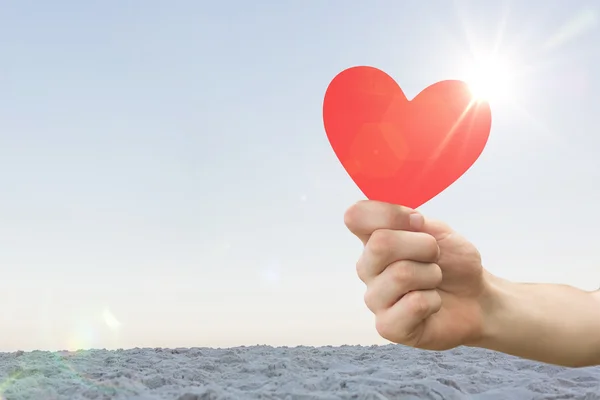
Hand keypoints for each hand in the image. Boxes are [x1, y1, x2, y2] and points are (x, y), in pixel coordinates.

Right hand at [344, 200, 489, 349]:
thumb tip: (402, 215)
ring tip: (434, 281)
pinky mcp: (387, 327)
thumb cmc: (452, 262)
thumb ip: (409, 218)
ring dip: (431, 275)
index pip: (355, 216)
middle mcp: (367, 268)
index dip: (390, 213)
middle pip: (380, 244)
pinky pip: (413, 304)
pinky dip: (433, 301)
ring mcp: (374, 298)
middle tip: (434, 256)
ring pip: (401, 274)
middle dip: (423, 246)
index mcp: (371, 239)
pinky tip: (432, 304)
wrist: (477, 298)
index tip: (417, 221)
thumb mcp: (435, 229)